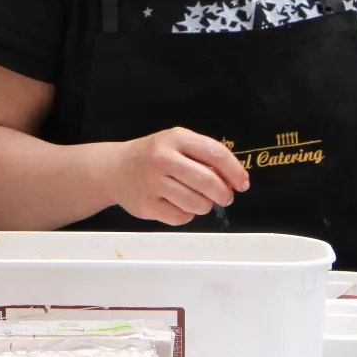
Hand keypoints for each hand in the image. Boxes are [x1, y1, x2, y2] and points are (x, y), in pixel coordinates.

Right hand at [107, 127, 249, 226]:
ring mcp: (152, 183)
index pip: (215, 154)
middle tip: (225, 197)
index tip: (243, 183)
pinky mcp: (146, 205)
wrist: (114, 168)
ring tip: (196, 199)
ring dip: (204, 205)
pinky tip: (177, 204)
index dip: (235, 171)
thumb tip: (234, 180)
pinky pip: (181, 218)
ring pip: (197, 204)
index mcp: (175, 138)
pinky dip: (186, 215)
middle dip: (224, 194)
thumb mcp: (176, 143)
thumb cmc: (153, 155)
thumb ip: (204, 156)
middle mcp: (162, 159)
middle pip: (209, 183)